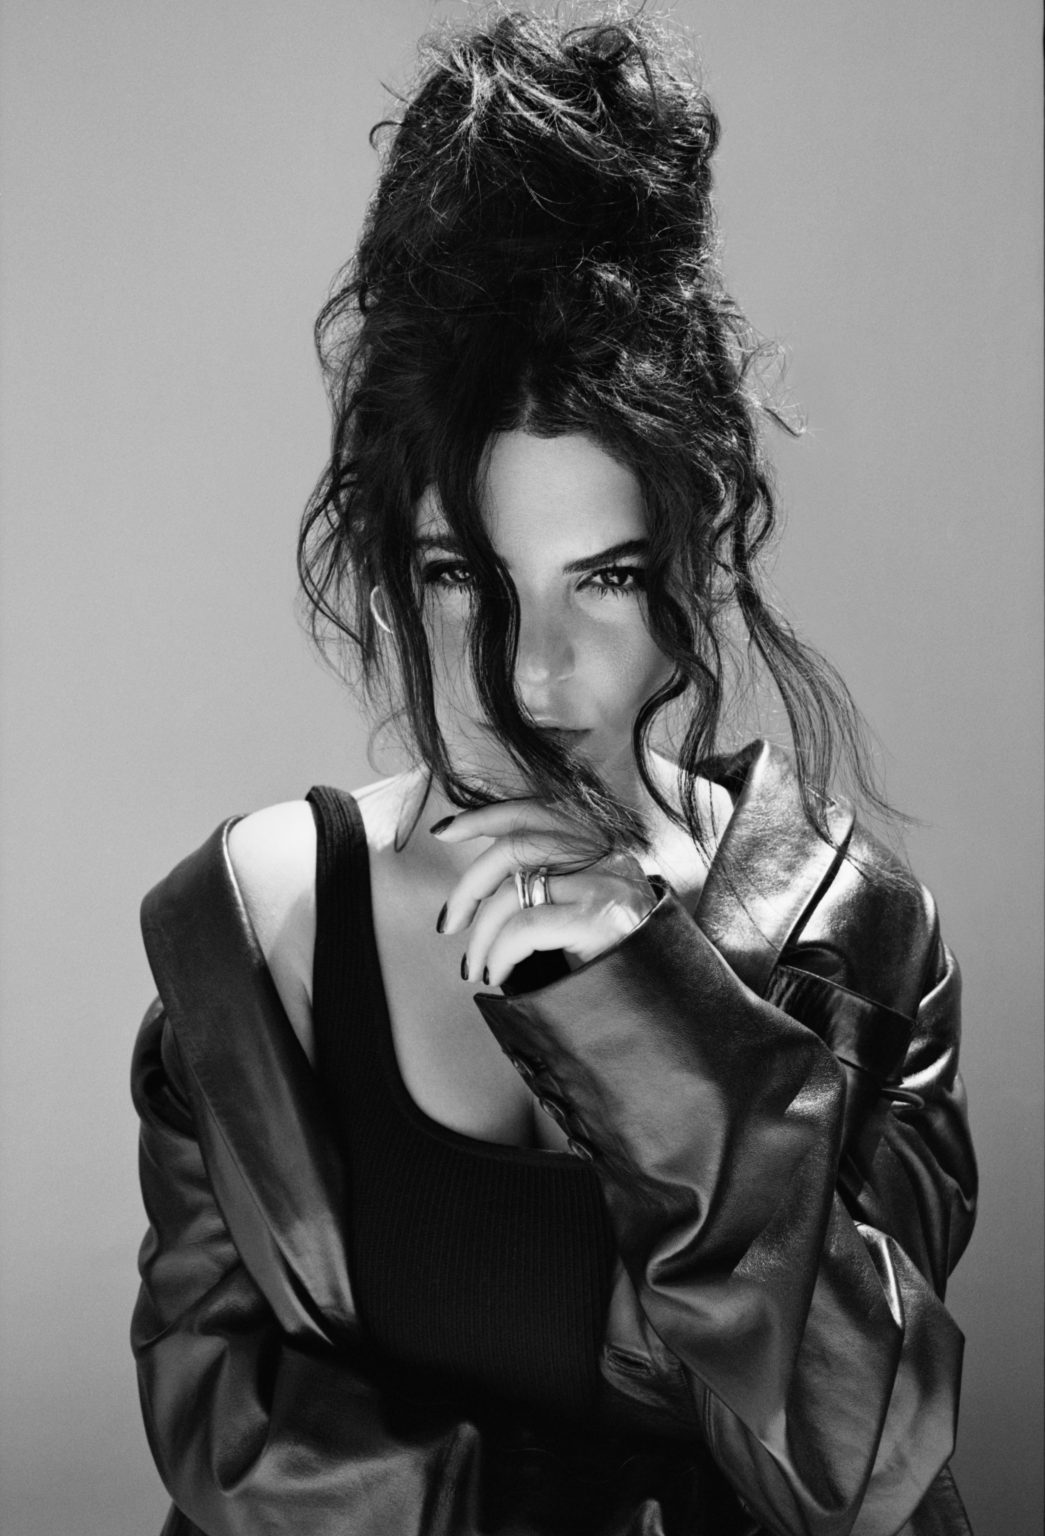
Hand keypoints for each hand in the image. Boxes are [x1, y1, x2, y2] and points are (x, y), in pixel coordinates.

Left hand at [432, 798, 656, 985]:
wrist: (670, 1002)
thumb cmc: (623, 962)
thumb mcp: (588, 910)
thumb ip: (552, 886)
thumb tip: (487, 892)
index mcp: (601, 845)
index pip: (535, 812)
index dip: (484, 816)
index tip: (444, 831)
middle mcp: (607, 856)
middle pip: (514, 847)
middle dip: (468, 887)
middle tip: (448, 924)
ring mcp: (606, 885)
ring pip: (513, 888)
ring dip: (479, 932)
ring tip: (473, 967)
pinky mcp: (600, 919)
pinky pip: (525, 926)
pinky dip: (498, 952)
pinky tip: (498, 974)